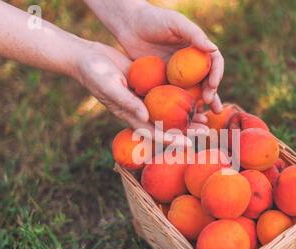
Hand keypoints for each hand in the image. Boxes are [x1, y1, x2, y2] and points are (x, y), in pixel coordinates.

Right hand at [73, 41, 205, 145]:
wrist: (89, 57)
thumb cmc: (94, 73)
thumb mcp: (109, 85)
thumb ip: (126, 102)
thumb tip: (145, 117)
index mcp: (130, 116)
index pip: (153, 133)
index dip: (171, 140)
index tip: (188, 143)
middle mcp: (140, 111)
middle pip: (167, 125)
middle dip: (186, 131)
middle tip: (206, 132)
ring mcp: (145, 99)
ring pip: (170, 111)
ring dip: (187, 115)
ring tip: (206, 117)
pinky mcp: (148, 86)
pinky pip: (167, 94)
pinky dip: (181, 97)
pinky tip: (197, 95)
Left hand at [84, 0, 223, 112]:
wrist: (128, 25)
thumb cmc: (153, 19)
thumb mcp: (175, 23)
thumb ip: (194, 34)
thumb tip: (213, 49)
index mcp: (197, 48)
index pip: (214, 62)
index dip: (216, 74)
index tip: (213, 85)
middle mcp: (190, 62)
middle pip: (207, 80)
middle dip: (212, 94)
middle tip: (213, 106)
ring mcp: (177, 73)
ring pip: (193, 91)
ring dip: (200, 104)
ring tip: (206, 118)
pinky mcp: (164, 81)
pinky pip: (174, 95)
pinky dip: (180, 106)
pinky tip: (183, 116)